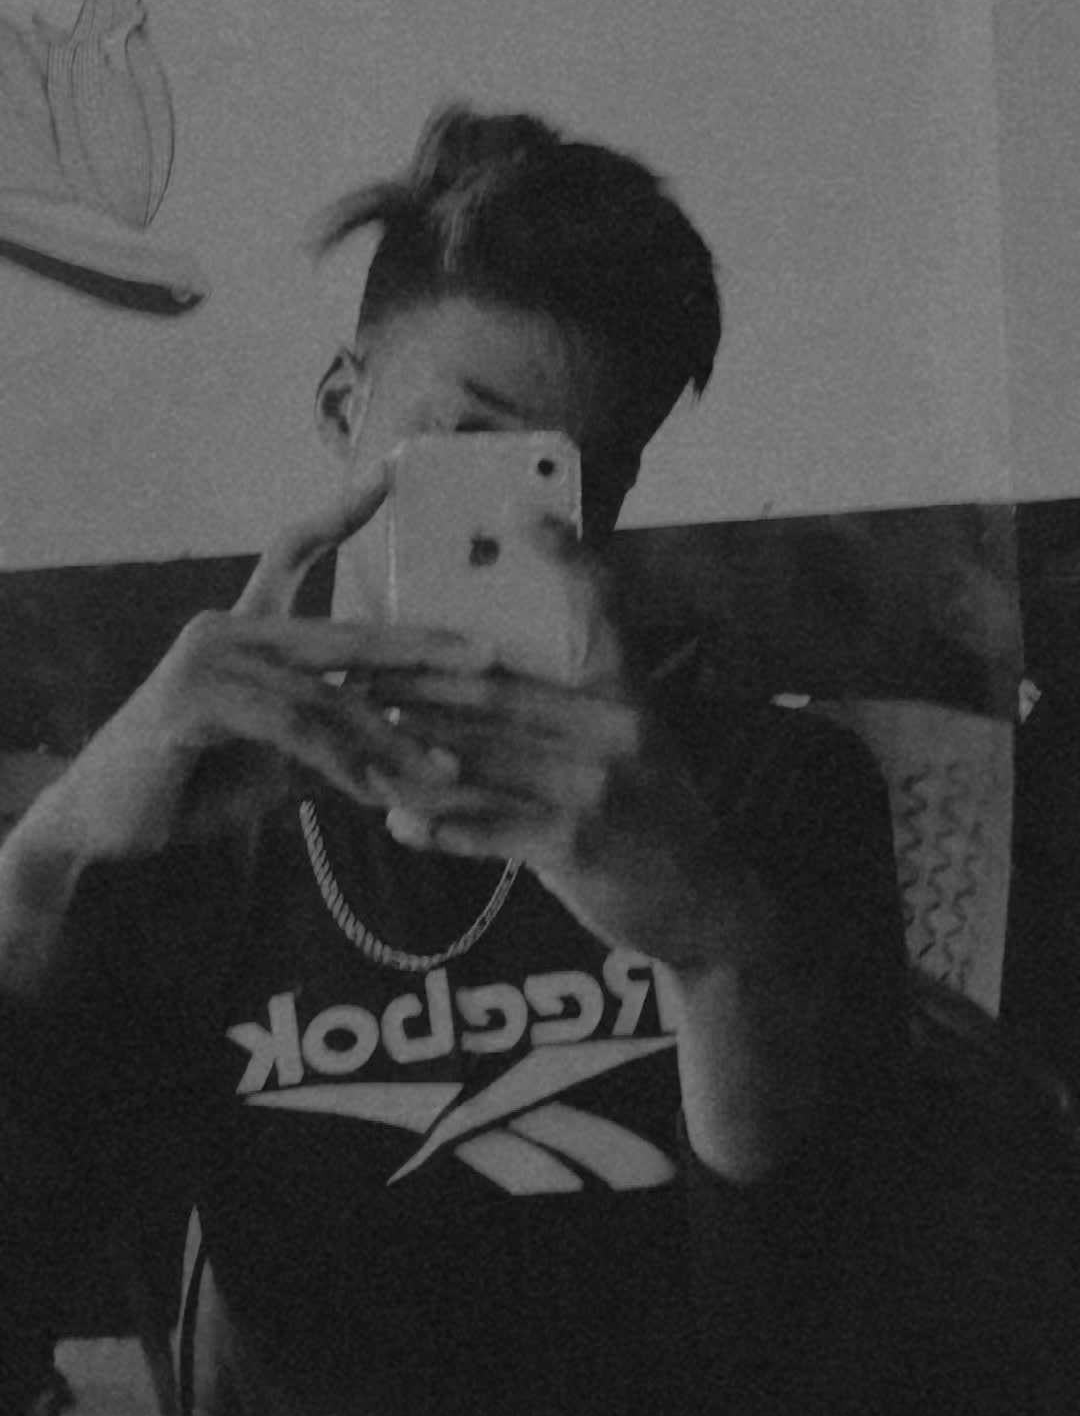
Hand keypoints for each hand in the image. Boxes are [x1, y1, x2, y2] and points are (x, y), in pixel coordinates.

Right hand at [24, 466, 490, 863]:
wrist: (106, 824)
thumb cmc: (189, 784)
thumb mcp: (274, 757)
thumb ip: (330, 738)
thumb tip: (407, 741)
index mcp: (246, 630)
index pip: (292, 554)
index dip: (339, 515)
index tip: (388, 475)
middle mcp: (227, 630)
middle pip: (343, 633)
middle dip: (423, 647)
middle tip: (488, 657)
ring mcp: (208, 658)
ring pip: (327, 697)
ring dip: (392, 743)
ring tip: (448, 773)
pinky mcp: (194, 698)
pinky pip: (292, 728)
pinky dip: (342, 765)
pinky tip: (379, 794)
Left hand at [360, 530, 724, 963]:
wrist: (706, 904)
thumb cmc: (651, 818)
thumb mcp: (633, 746)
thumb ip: (571, 714)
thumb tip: (480, 684)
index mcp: (629, 694)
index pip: (599, 610)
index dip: (564, 558)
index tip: (521, 510)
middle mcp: (617, 728)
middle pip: (499, 688)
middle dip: (419, 678)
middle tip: (359, 665)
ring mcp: (598, 785)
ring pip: (482, 756)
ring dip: (412, 750)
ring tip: (356, 739)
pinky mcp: (578, 843)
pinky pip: (490, 826)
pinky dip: (441, 825)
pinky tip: (399, 820)